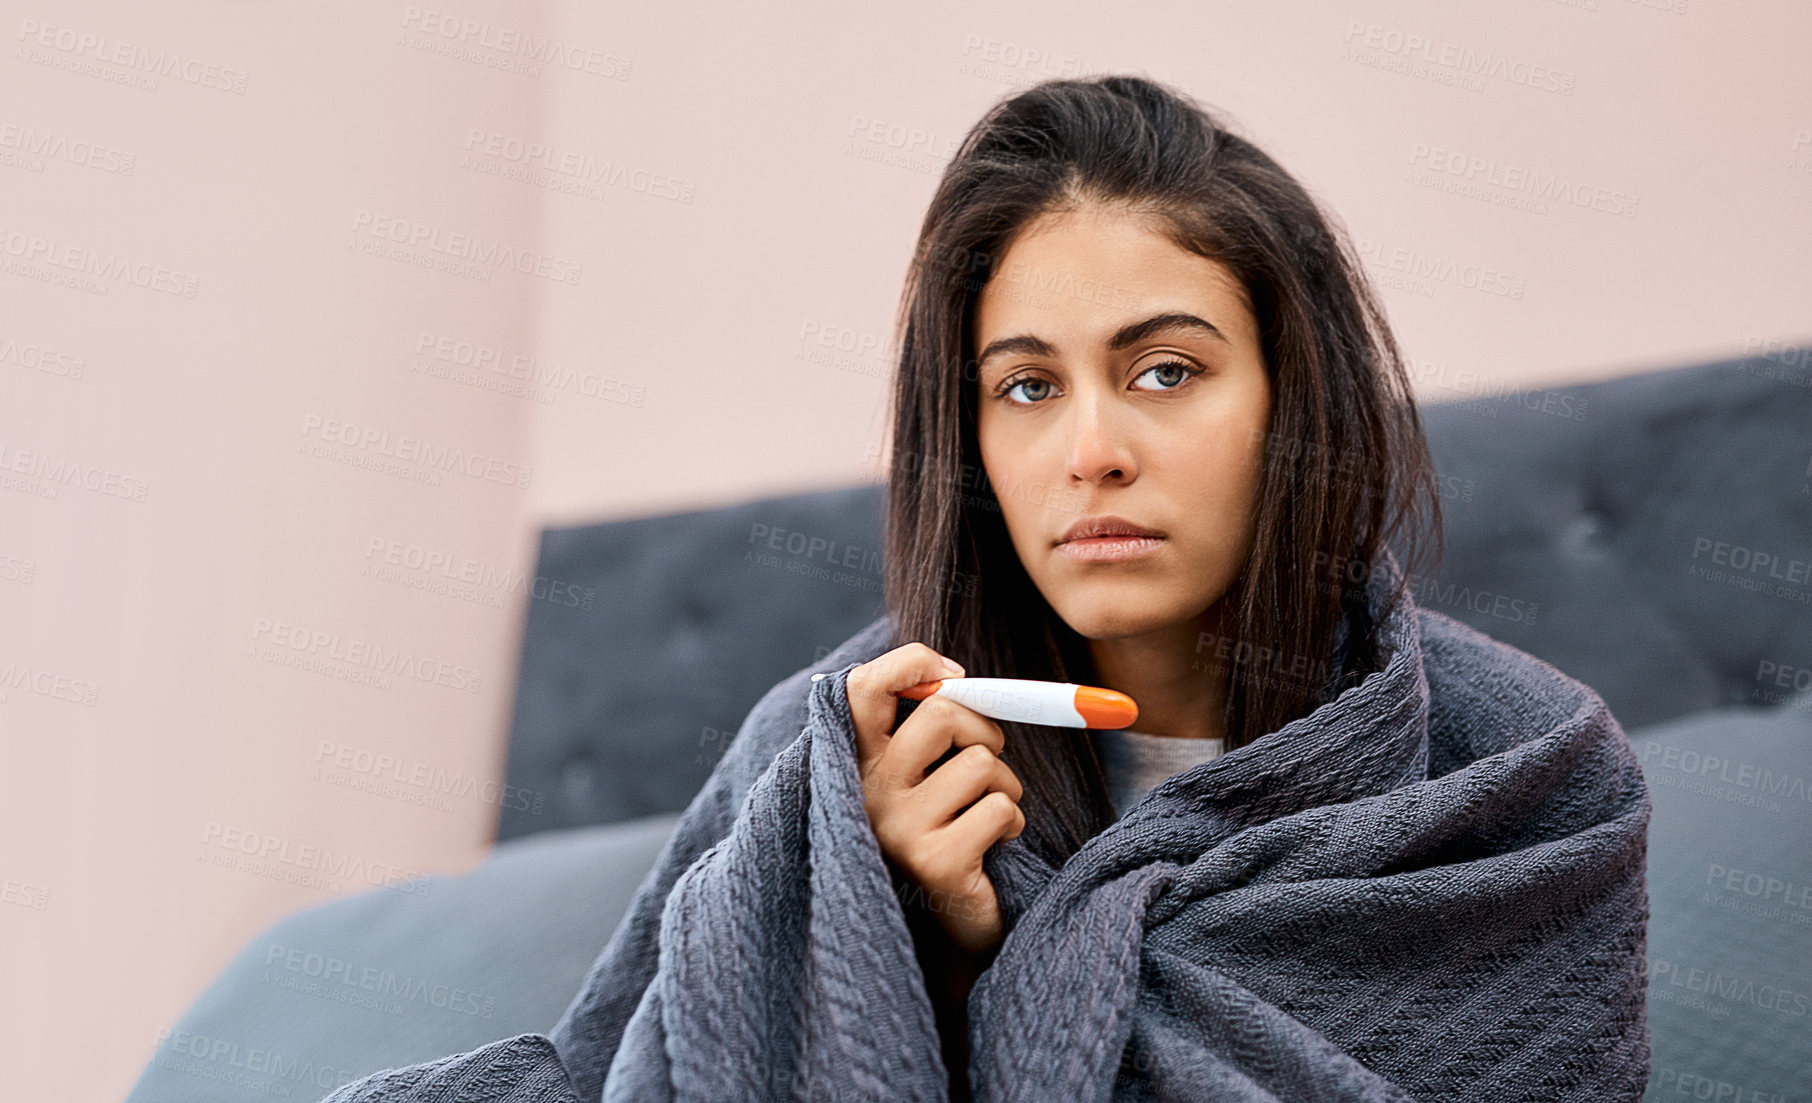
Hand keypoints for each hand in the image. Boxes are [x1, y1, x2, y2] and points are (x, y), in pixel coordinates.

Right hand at [846, 643, 1025, 955]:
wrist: (953, 928)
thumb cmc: (950, 830)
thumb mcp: (930, 772)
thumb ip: (933, 723)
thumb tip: (959, 673)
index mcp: (857, 762)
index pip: (862, 688)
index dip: (911, 664)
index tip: (953, 674)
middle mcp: (864, 792)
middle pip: (941, 713)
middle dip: (985, 730)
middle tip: (986, 761)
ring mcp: (895, 828)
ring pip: (982, 763)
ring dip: (1005, 786)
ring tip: (986, 818)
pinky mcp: (934, 861)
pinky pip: (1001, 808)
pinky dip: (1013, 823)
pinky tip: (992, 848)